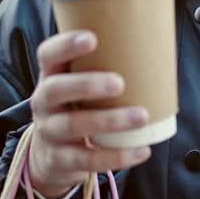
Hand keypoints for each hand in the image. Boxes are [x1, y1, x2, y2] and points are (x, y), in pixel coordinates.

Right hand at [27, 30, 153, 198]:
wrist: (49, 157)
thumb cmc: (77, 109)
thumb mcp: (79, 87)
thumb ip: (103, 68)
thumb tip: (156, 45)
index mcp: (50, 77)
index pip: (47, 55)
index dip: (65, 45)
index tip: (92, 38)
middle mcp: (43, 103)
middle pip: (55, 89)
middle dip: (86, 85)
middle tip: (119, 83)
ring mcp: (49, 132)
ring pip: (72, 125)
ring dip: (108, 120)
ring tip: (141, 117)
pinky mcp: (60, 160)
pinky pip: (87, 160)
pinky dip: (116, 156)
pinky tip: (141, 151)